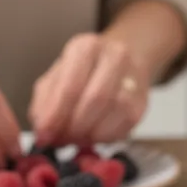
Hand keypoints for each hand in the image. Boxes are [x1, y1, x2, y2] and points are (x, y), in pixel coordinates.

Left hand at [29, 34, 148, 146]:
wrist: (119, 65)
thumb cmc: (82, 73)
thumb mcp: (55, 79)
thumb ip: (45, 103)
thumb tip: (43, 133)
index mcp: (86, 47)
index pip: (71, 85)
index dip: (56, 115)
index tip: (44, 135)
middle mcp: (114, 56)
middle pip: (95, 99)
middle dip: (74, 126)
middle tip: (60, 140)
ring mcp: (133, 77)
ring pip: (114, 112)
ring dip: (90, 133)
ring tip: (74, 138)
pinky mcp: (142, 101)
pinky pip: (125, 126)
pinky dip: (104, 137)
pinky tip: (91, 136)